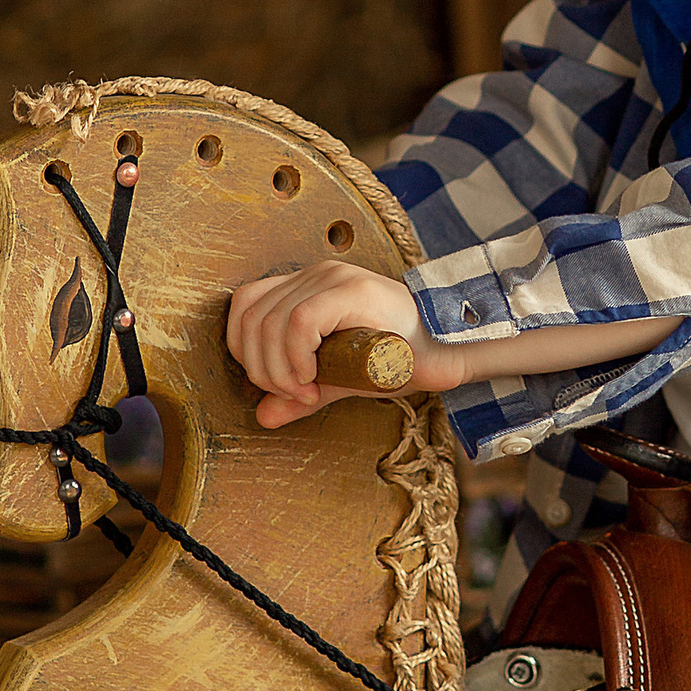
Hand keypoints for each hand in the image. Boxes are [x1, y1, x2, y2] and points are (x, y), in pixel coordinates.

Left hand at [225, 262, 458, 427]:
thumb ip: (299, 392)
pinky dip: (296, 357)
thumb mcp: (338, 378)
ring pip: (270, 321)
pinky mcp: (351, 289)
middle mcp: (316, 274)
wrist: (446, 352)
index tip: (274, 385)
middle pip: (251, 317)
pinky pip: (299, 321)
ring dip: (278, 369)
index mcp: (307, 286)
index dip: (244, 349)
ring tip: (306, 392)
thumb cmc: (397, 359)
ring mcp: (333, 277)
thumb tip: (262, 415)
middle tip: (293, 396)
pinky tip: (313, 379)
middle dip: (261, 368)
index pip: (246, 306)